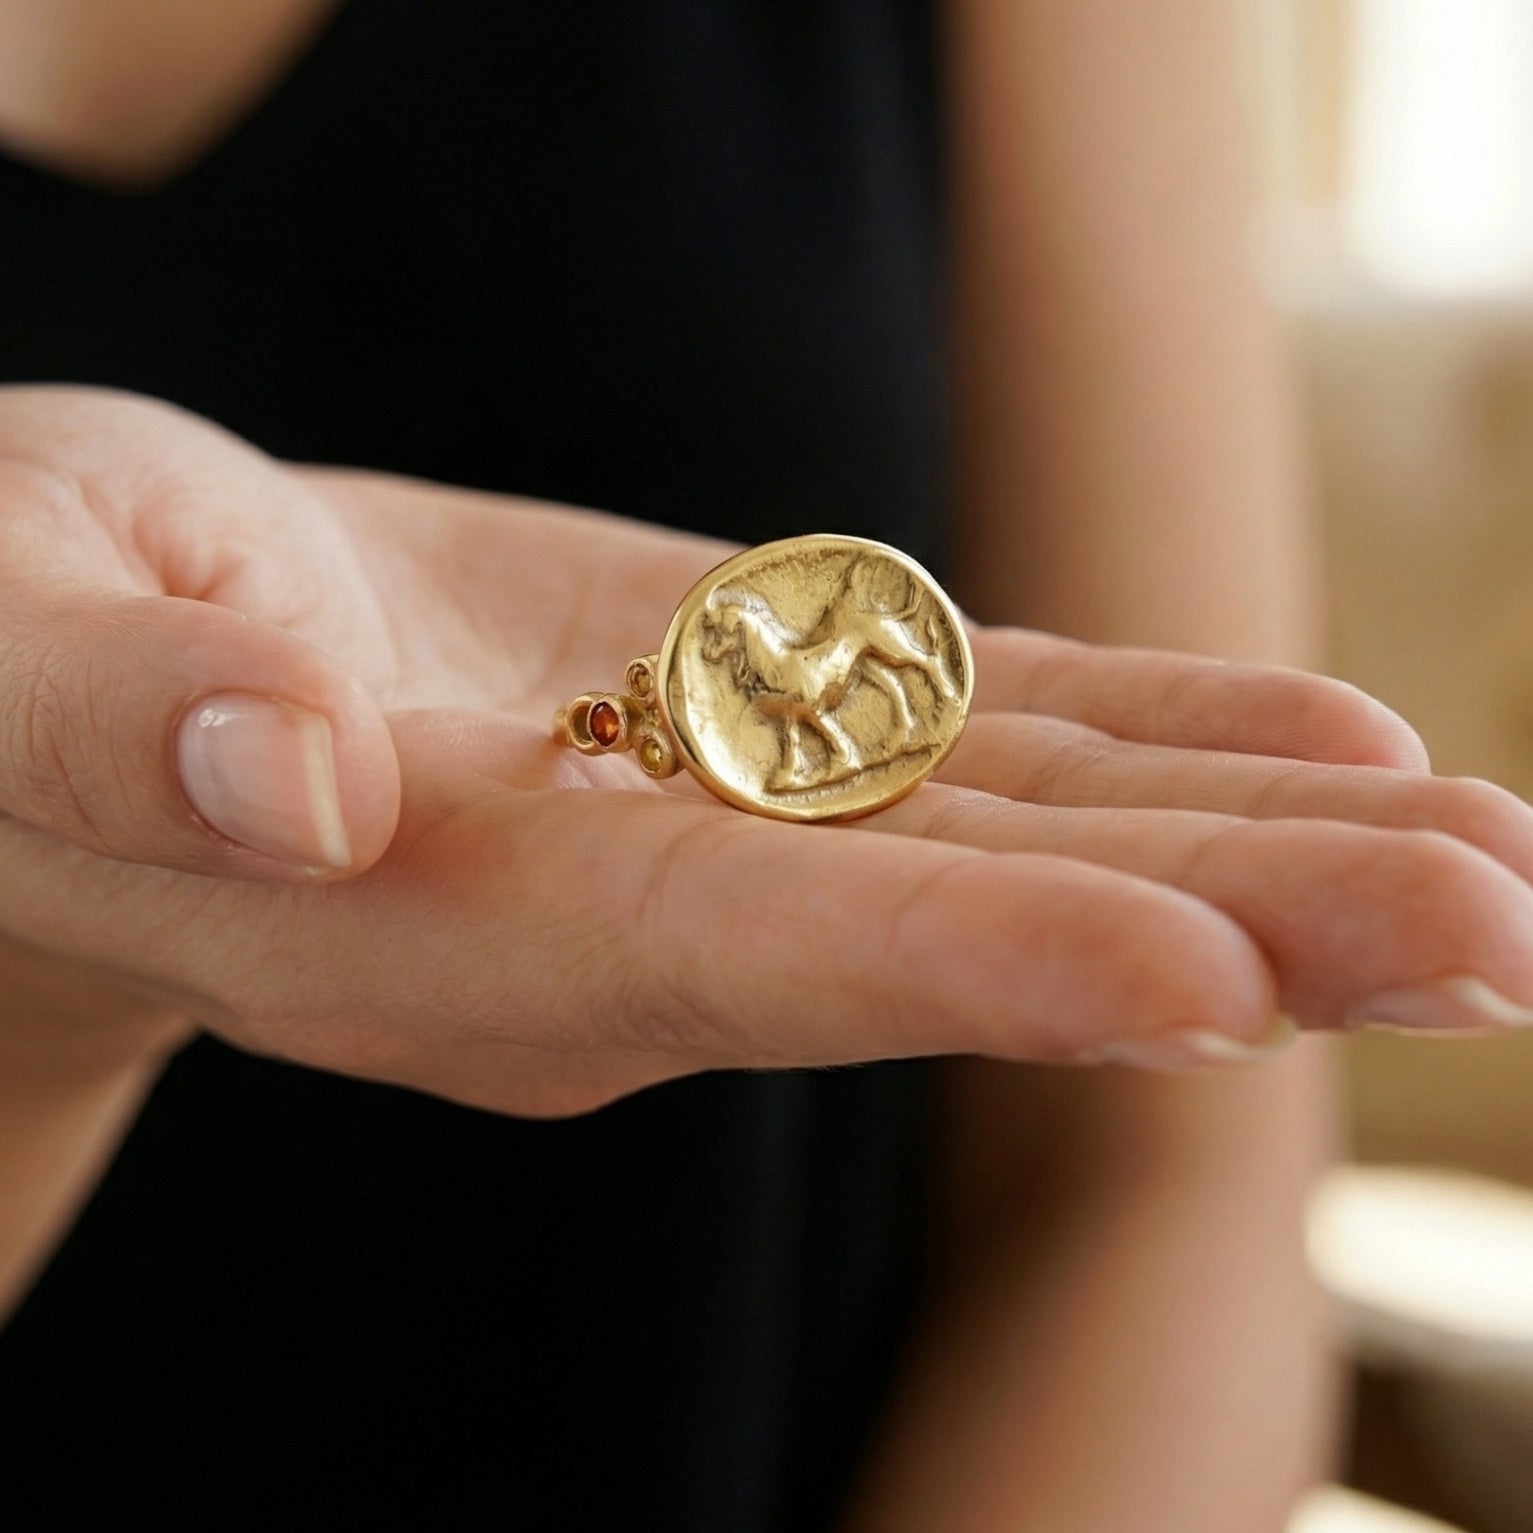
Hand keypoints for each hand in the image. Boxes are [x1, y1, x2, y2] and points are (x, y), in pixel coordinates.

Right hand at [2, 385, 1530, 1114]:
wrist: (105, 646)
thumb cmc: (25, 652)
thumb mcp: (22, 654)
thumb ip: (135, 722)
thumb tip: (288, 770)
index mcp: (449, 922)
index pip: (740, 960)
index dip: (963, 959)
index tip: (1212, 977)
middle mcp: (629, 912)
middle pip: (955, 923)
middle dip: (1231, 933)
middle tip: (1513, 939)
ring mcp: (715, 819)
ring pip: (1019, 831)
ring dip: (1267, 847)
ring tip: (1506, 865)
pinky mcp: (749, 717)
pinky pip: (981, 731)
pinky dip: (1162, 732)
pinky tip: (1335, 739)